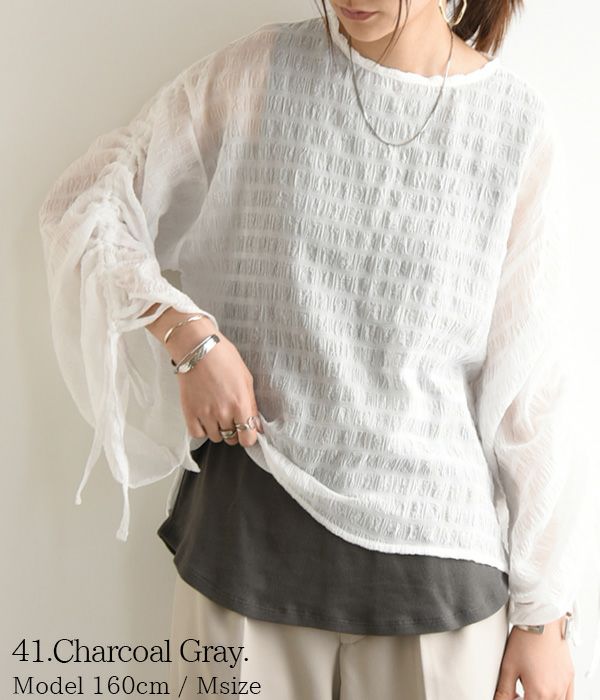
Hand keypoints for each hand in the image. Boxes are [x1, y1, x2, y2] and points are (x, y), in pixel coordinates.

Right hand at [170, 320, 261, 447]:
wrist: (197, 348)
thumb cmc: (224, 358)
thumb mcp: (246, 378)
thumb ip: (251, 405)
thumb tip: (256, 425)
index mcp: (240, 404)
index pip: (248, 438)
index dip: (249, 436)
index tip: (247, 430)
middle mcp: (223, 413)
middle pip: (231, 439)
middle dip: (234, 431)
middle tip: (231, 417)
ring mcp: (205, 414)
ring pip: (215, 437)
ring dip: (218, 429)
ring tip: (216, 413)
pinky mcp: (189, 413)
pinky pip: (198, 434)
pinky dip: (202, 429)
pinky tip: (204, 417)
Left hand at [493, 617, 574, 699]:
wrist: (542, 621)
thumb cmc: (526, 640)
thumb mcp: (508, 666)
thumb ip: (504, 690)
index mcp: (539, 692)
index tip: (513, 697)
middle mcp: (555, 692)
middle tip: (520, 693)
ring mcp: (564, 685)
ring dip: (542, 699)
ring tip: (531, 690)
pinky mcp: (570, 677)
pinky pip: (568, 697)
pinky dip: (557, 698)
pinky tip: (546, 689)